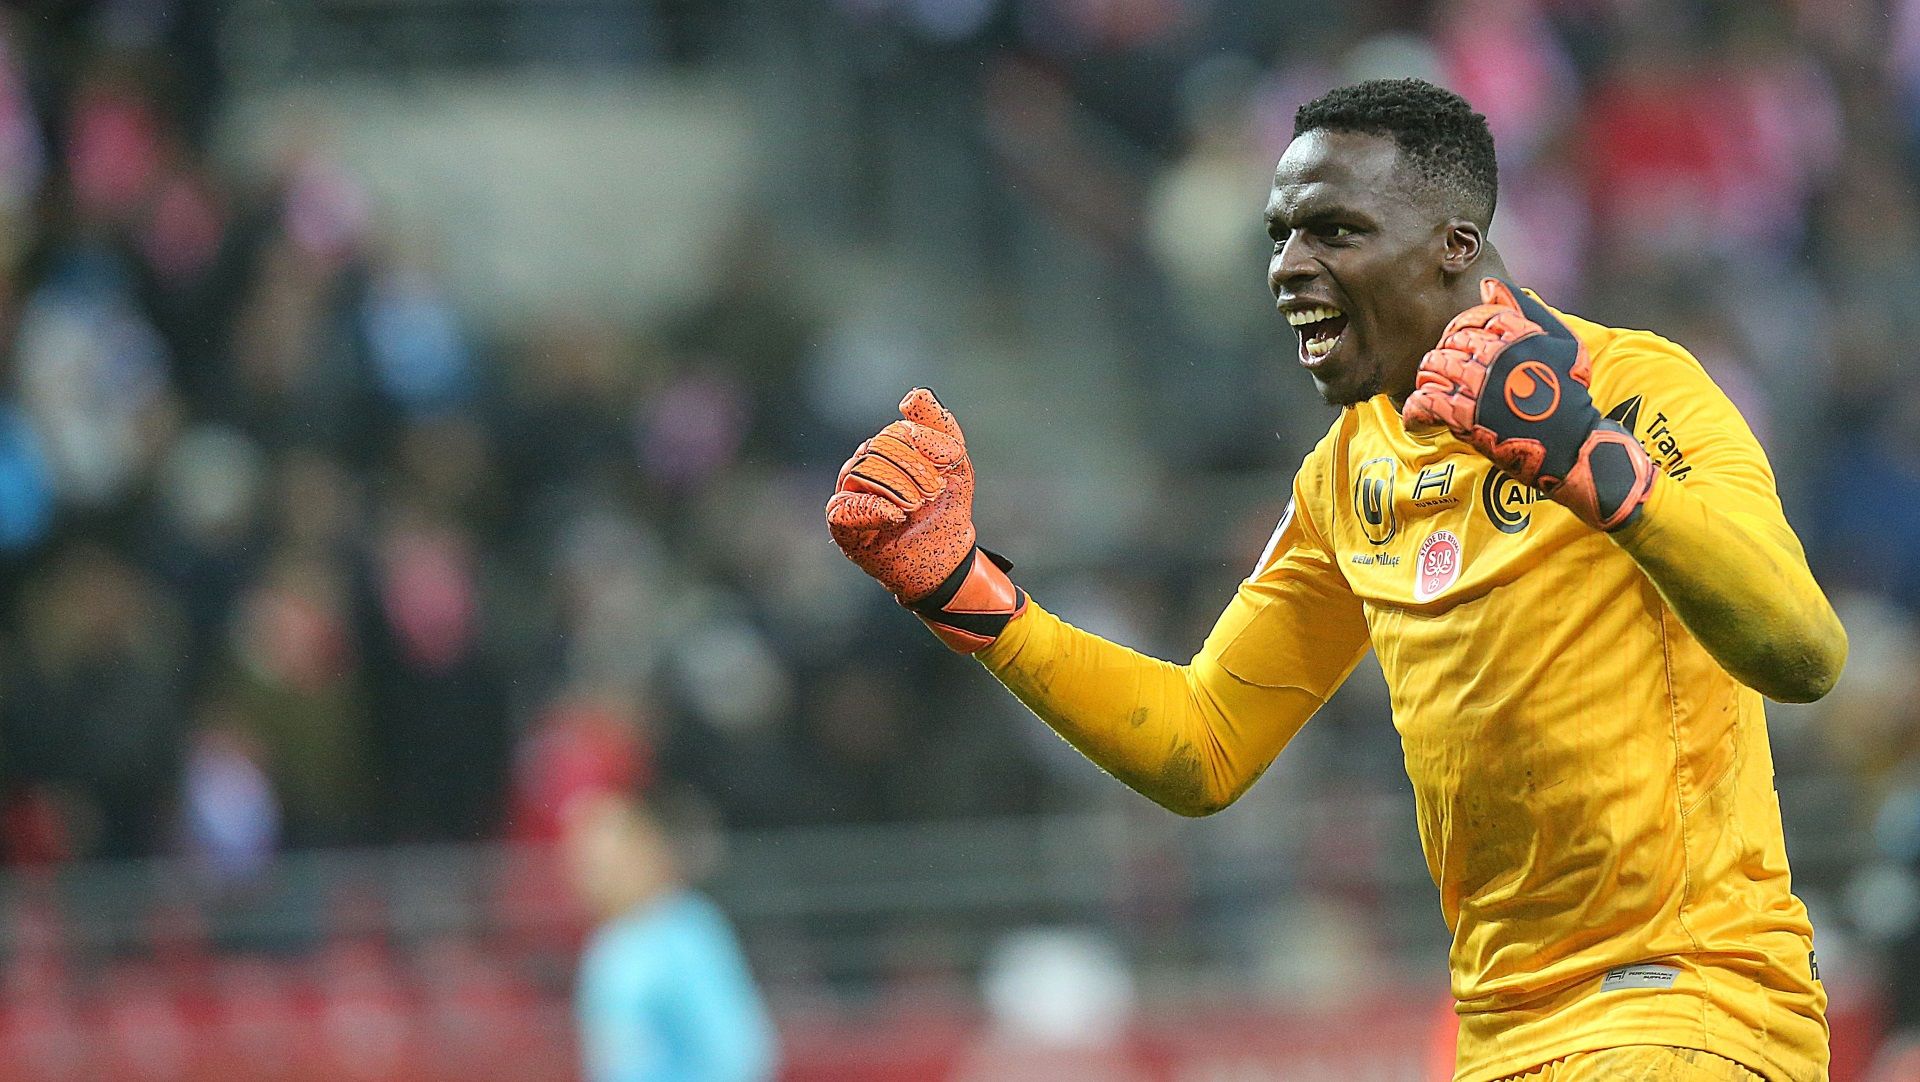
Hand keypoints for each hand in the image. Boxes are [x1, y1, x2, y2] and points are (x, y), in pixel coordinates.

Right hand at [826, 389, 1024, 651]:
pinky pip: (842, 507)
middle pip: (876, 449)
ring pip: (861, 471)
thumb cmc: (947, 508)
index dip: (921, 449)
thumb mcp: (955, 462)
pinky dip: (872, 509)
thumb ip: (940, 424)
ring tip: (916, 507)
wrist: (946, 557)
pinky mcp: (842, 525)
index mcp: (887, 450)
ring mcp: (850, 495)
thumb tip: (908, 399)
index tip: (944, 476)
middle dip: (911, 470)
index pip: (896, 433)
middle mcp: (863, 467)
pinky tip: (896, 515)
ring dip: (897, 488)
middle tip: (932, 495)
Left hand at [1403, 278, 1655, 531]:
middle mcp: (1496, 355)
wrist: (1572, 443)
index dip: (1460, 327)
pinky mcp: (1467, 416)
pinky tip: (1418, 418)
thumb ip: (1527, 310)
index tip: (1456, 340)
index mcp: (1518, 334)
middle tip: (1444, 370)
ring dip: (1427, 377)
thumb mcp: (1562, 343)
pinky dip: (1416, 410)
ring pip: (1434, 367)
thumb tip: (1488, 284)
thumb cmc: (1569, 394)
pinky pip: (1426, 402)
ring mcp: (1480, 385)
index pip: (1474, 317)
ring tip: (1430, 388)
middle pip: (1450, 342)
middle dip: (1443, 354)